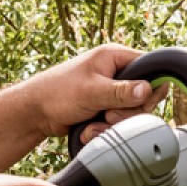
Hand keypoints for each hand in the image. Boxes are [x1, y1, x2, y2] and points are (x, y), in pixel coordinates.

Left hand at [26, 44, 167, 143]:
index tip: (139, 103)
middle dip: (127, 112)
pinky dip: (105, 128)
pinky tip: (90, 127)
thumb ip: (121, 92)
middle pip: (144, 96)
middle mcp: (116, 73)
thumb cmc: (57, 93)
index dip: (150, 89)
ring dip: (114, 123)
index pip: (151, 68)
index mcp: (115, 57)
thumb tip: (148, 89)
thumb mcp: (91, 91)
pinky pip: (119, 122)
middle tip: (108, 113)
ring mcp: (112, 91)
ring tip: (95, 121)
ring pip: (132, 113)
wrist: (35, 112)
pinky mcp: (106, 107)